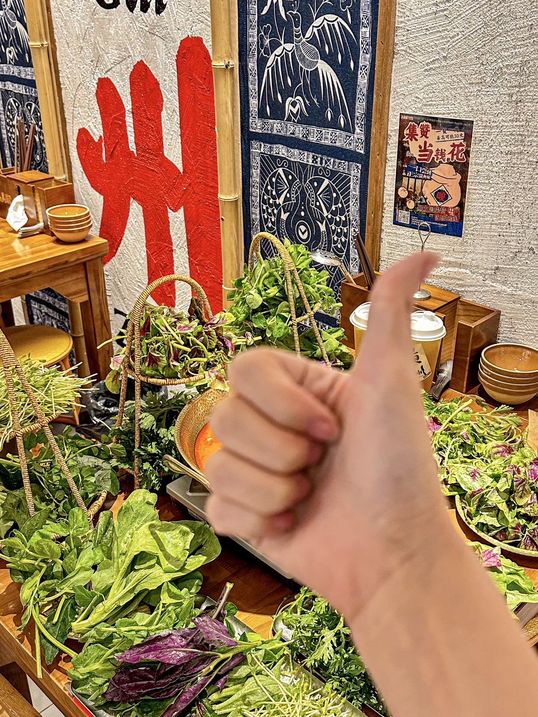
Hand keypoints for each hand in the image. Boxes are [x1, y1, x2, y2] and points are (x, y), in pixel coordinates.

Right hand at [206, 252, 451, 620]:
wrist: (394, 553)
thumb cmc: (397, 466)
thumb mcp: (391, 380)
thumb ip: (390, 311)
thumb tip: (424, 253)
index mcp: (296, 391)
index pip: (244, 370)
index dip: (284, 404)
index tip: (331, 427)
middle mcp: (270, 426)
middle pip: (224, 416)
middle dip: (284, 450)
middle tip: (323, 466)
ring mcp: (253, 471)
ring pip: (218, 463)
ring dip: (276, 489)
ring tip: (312, 498)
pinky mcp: (242, 516)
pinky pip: (217, 505)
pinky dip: (260, 520)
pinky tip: (293, 525)